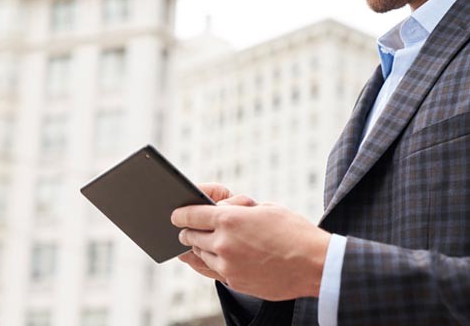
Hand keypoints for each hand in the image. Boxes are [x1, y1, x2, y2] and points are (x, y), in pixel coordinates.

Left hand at [172, 200, 331, 300]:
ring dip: (199, 247)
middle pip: (191, 236)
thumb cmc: (293, 231)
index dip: (179, 214)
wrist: (315, 264)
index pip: (190, 215)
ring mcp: (228, 265)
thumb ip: (237, 209)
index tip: (175, 215)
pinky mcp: (235, 282)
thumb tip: (219, 211)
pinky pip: (214, 270)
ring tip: (201, 242)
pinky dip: (212, 262)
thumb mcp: (264, 208)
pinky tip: (213, 258)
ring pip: (200, 255)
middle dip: (187, 231)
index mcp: (229, 219)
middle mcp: (223, 243)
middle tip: (186, 229)